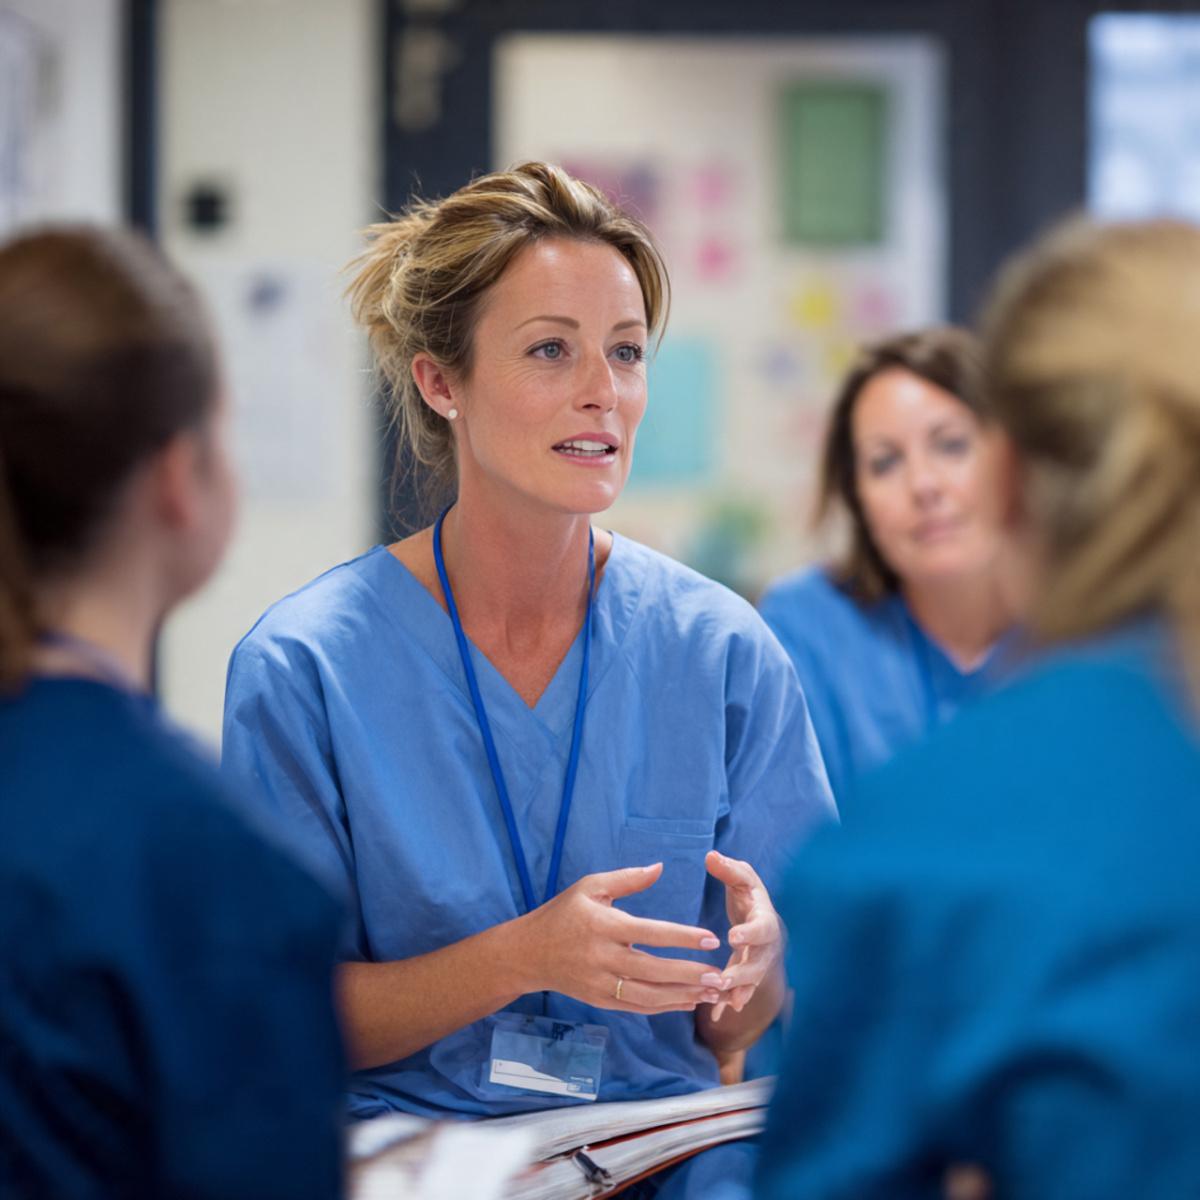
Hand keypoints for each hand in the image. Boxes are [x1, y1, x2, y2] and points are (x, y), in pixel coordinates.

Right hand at [520, 864, 733, 1014]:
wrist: (529, 953)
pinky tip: (687, 1001)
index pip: (650, 933)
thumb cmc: (564, 912)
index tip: (712, 938)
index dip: (683, 937)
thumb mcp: (590, 886)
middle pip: (654, 970)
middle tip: (720, 975)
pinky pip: (637, 1007)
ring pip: (649, 995)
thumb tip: (660, 867)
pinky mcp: (600, 1001)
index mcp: (604, 925)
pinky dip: (664, 1007)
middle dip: (689, 974)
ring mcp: (601, 983)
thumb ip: (627, 879)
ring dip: (683, 996)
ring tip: (712, 993)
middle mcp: (603, 958)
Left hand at [703, 851, 782, 1021]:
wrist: (759, 913)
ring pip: (751, 981)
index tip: (733, 936)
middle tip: (724, 980)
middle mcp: (766, 945)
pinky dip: (730, 1002)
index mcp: (765, 919)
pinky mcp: (748, 974)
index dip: (750, 933)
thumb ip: (728, 868)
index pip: (762, 928)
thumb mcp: (742, 876)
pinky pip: (742, 991)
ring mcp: (759, 962)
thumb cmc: (748, 891)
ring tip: (723, 1003)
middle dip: (743, 973)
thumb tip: (710, 856)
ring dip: (737, 993)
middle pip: (759, 963)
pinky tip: (716, 1016)